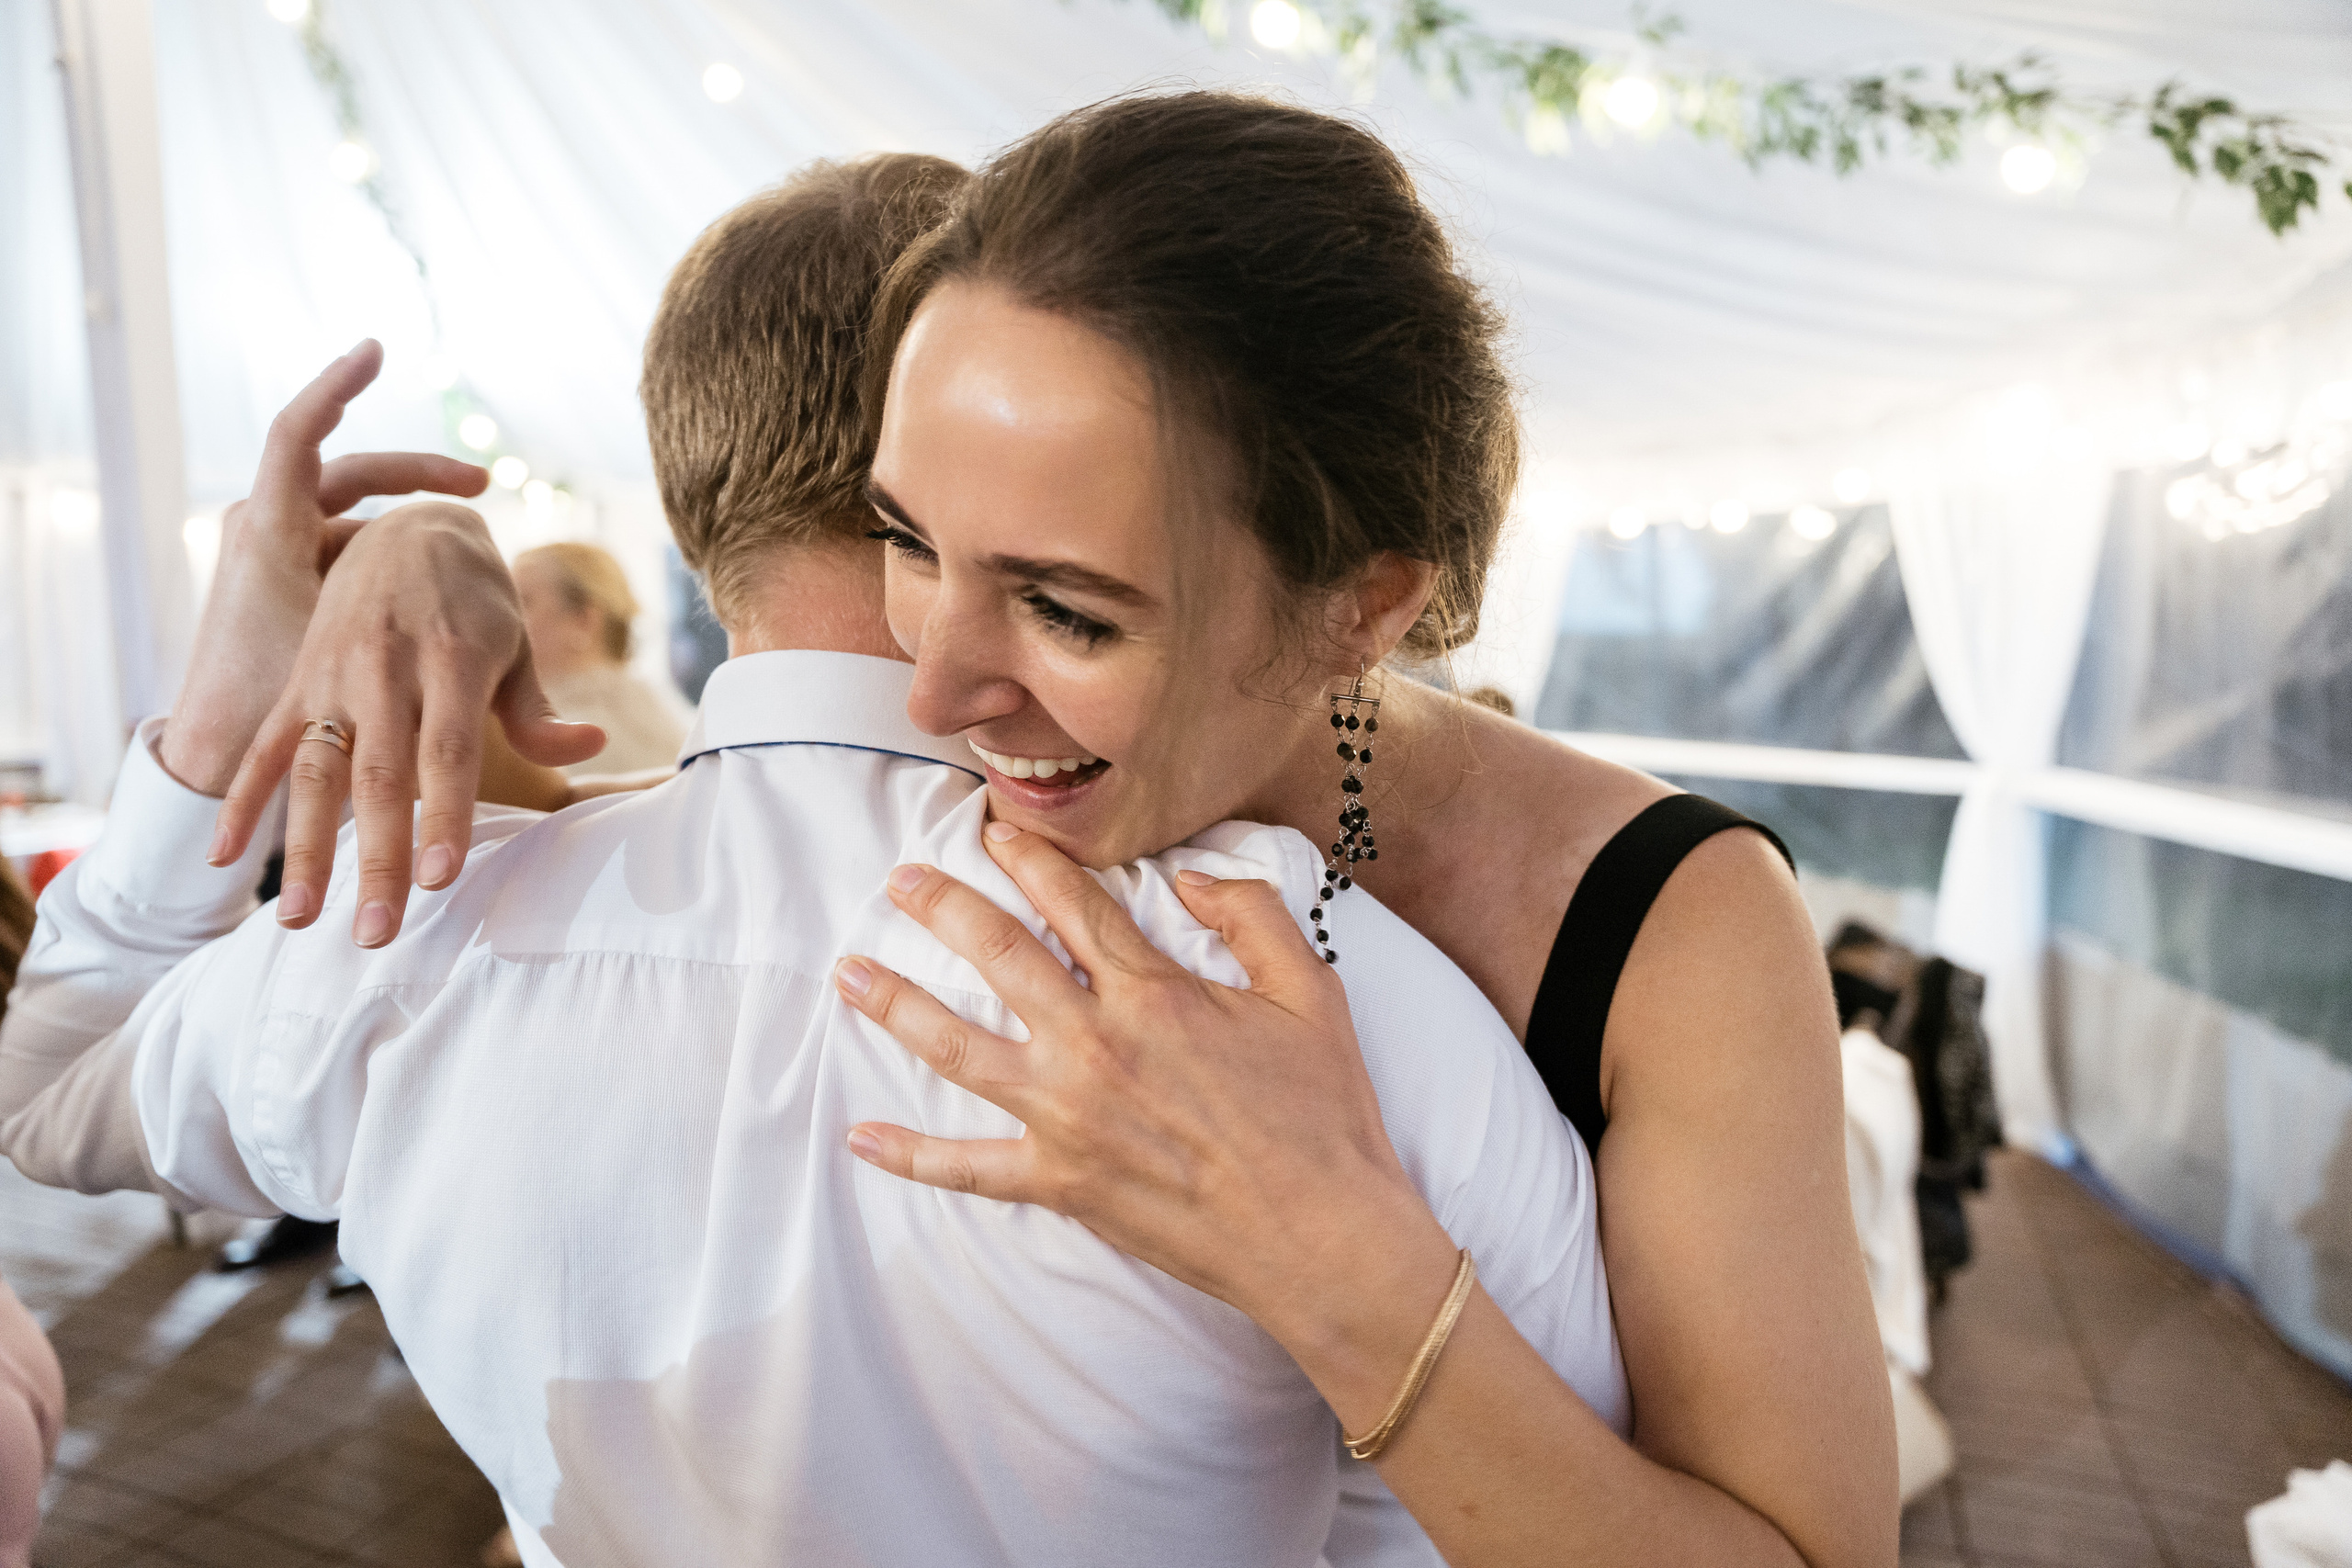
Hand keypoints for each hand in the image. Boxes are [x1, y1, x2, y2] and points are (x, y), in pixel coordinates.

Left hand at [160, 341, 488, 796]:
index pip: (299, 432)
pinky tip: (431, 580)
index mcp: (267, 530)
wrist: (219, 758)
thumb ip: (393, 598)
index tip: (376, 351)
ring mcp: (269, 554)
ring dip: (408, 518)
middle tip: (480, 485)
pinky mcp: (282, 582)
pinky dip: (387, 551)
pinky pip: (343, 545)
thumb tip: (464, 541)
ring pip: (351, 513)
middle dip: (418, 474)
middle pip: (347, 472)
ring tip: (469, 540)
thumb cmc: (271, 705)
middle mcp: (260, 529)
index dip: (337, 385)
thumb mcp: (343, 647)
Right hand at [212, 503, 604, 943]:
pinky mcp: (297, 682)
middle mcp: (384, 669)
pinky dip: (241, 800)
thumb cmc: (476, 600)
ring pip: (316, 772)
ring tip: (302, 920)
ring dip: (306, 849)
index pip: (447, 752)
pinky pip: (265, 747)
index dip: (443, 816)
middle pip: (380, 777)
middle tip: (377, 932)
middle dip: (377, 859)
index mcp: (451, 659)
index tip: (439, 881)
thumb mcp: (515, 643)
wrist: (408, 528)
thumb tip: (588, 746)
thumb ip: (537, 709)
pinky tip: (221, 857)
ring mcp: (332, 676)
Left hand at [831, 822, 1451, 1350]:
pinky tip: (861, 1137)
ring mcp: (1068, 1118)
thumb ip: (1251, 915)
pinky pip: (968, 1168)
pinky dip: (911, 1157)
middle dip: (941, 908)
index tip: (994, 833)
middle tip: (900, 880)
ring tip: (850, 974)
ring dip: (897, 1005)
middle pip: (997, 956)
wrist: (1321, 1238)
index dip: (1029, 859)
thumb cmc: (1323, 1115)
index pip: (1072, 904)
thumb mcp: (1311, 991)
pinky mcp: (1061, 1183)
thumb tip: (1192, 877)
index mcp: (1153, 993)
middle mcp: (1095, 1046)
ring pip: (959, 1049)